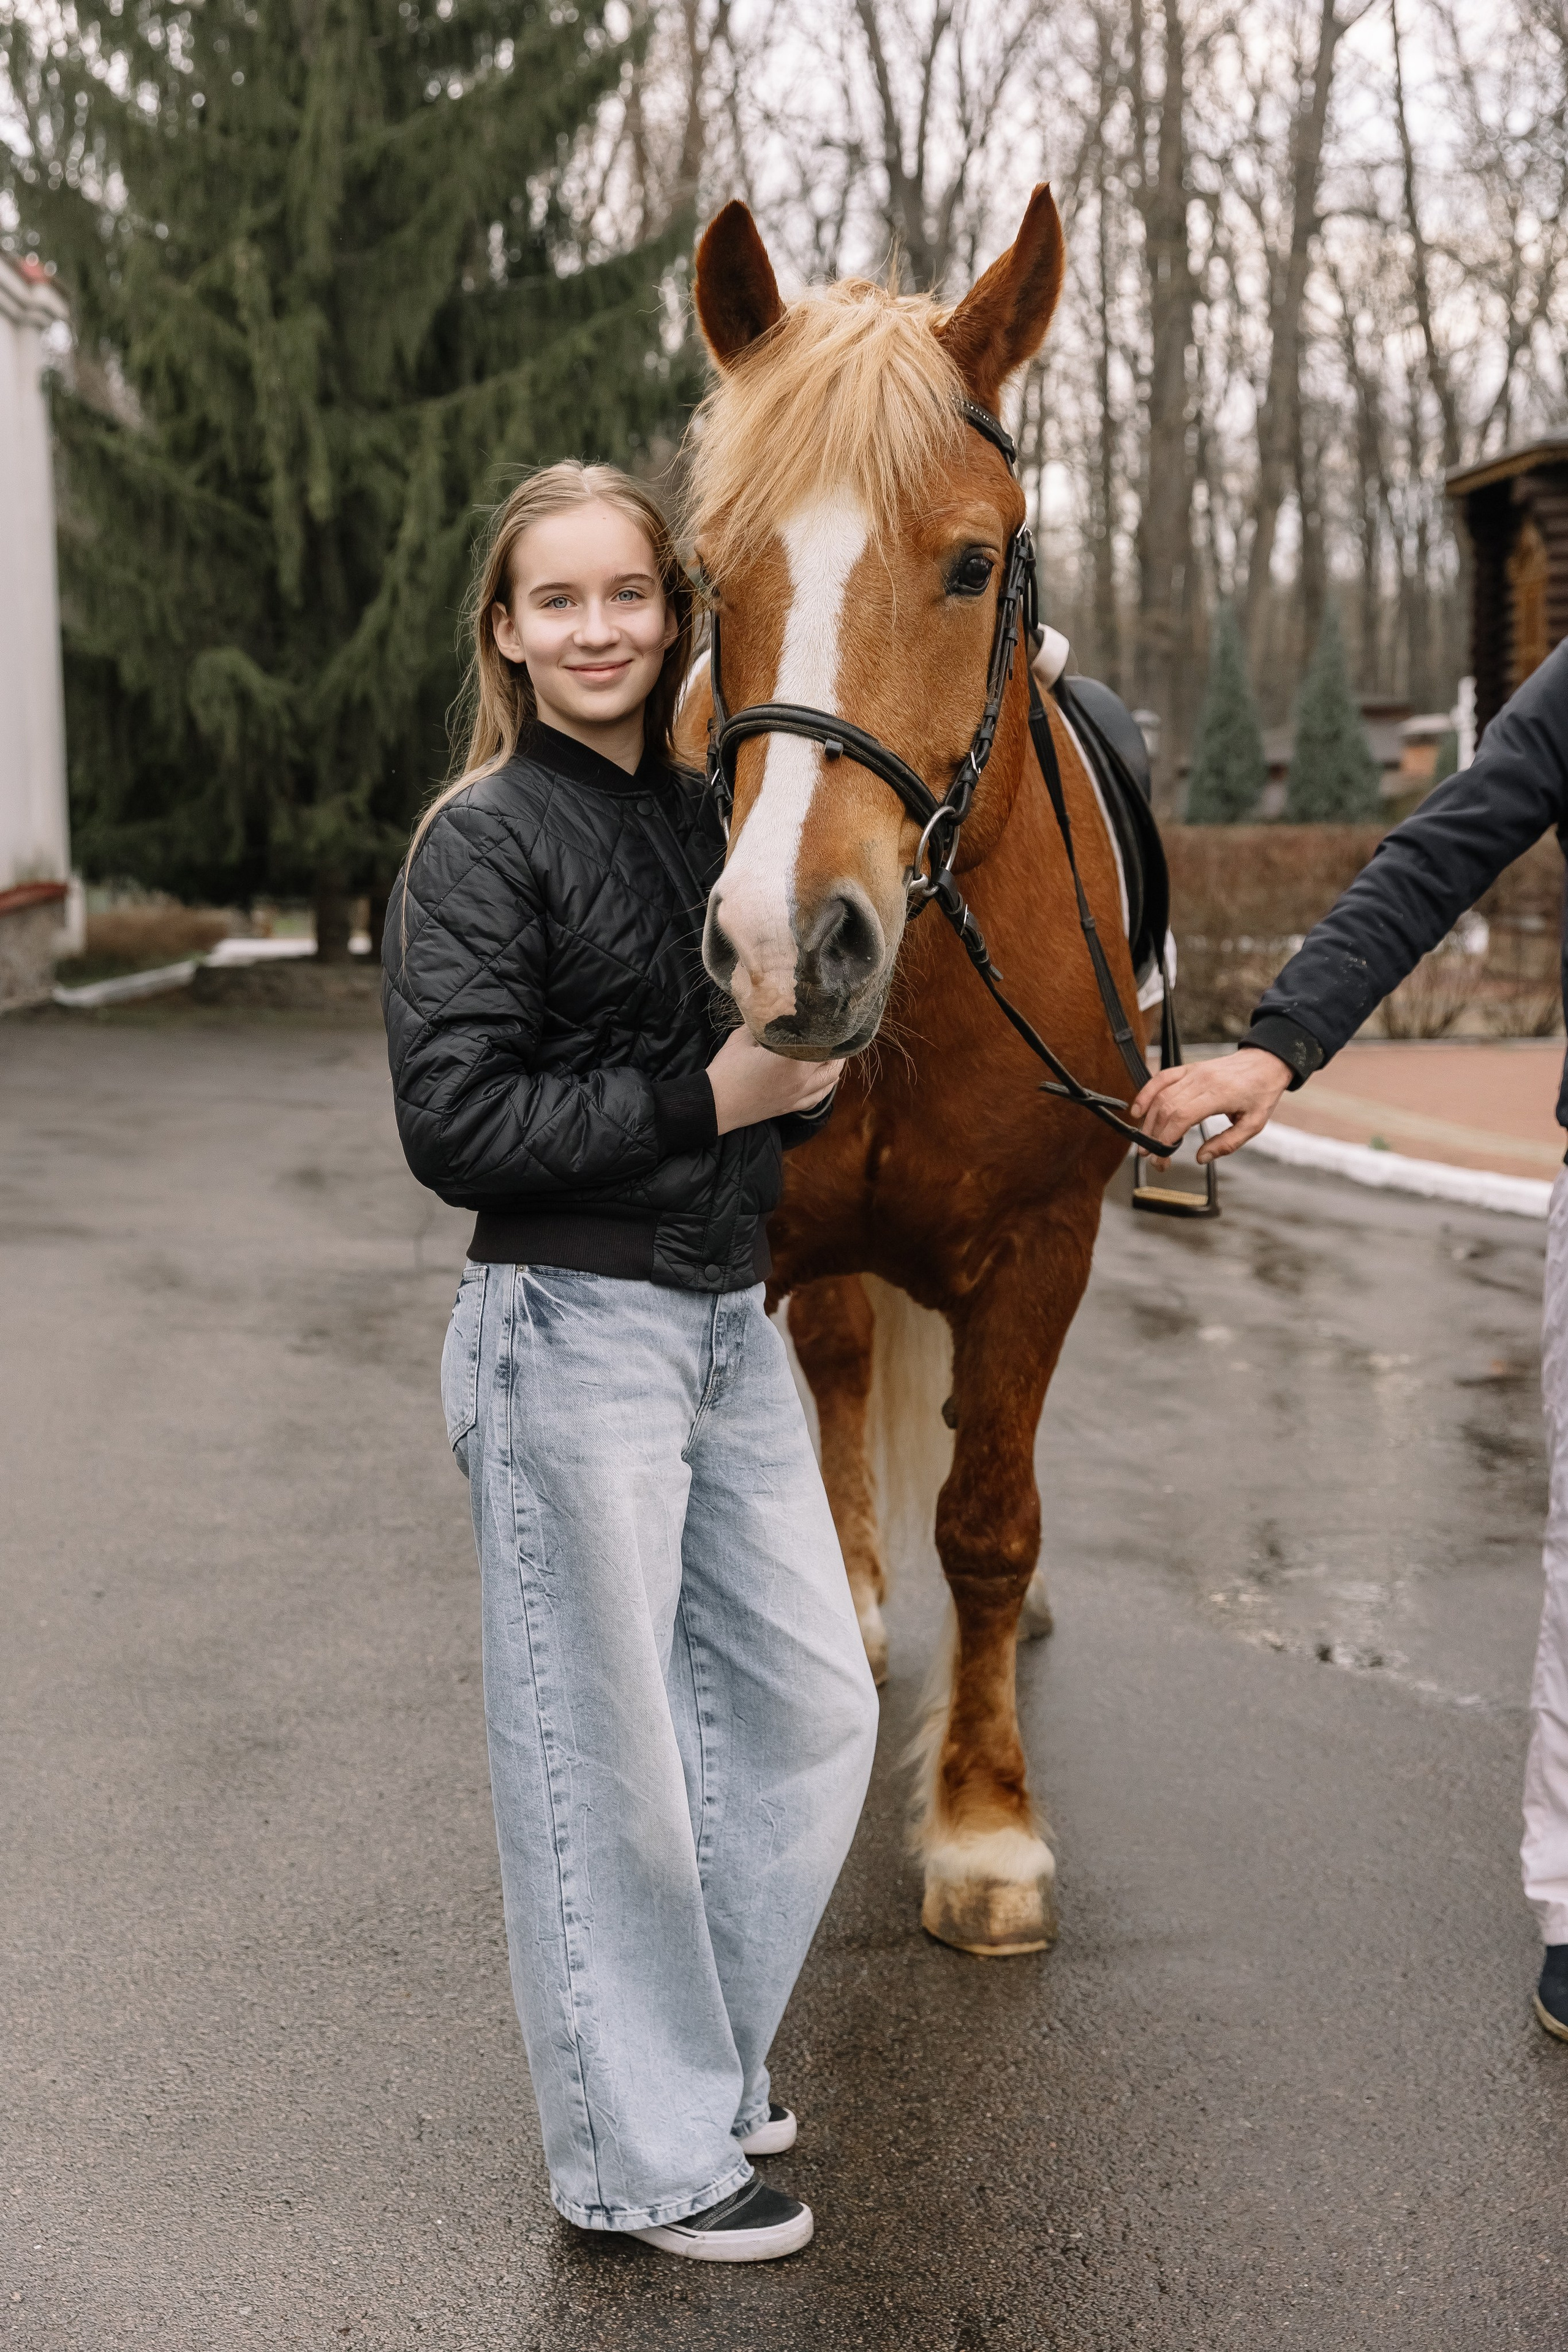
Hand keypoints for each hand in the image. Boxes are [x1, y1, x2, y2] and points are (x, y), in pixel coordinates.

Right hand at [706, 1025, 844, 1136]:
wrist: (715, 1104)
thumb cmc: (727, 1069)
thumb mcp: (743, 1037)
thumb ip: (764, 1023)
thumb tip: (776, 1009)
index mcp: (792, 1060)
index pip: (821, 1040)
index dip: (826, 1026)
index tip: (827, 1014)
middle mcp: (802, 1079)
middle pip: (831, 1060)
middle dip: (835, 1044)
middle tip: (833, 1029)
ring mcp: (799, 1096)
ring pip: (830, 1080)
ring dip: (835, 1064)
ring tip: (834, 1051)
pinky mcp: (792, 1107)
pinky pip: (819, 1097)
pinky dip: (827, 1085)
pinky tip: (826, 1077)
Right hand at [1131, 1048, 1293, 1164]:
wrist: (1266, 1062)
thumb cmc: (1261, 1093)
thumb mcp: (1253, 1124)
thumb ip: (1227, 1143)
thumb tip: (1200, 1157)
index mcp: (1219, 1094)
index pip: (1181, 1117)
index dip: (1165, 1139)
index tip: (1160, 1158)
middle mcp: (1202, 1080)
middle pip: (1167, 1109)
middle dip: (1154, 1135)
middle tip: (1151, 1156)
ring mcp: (1193, 1072)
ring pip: (1160, 1096)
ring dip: (1148, 1121)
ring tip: (1145, 1141)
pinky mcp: (1188, 1068)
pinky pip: (1161, 1078)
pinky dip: (1146, 1094)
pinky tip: (1138, 1111)